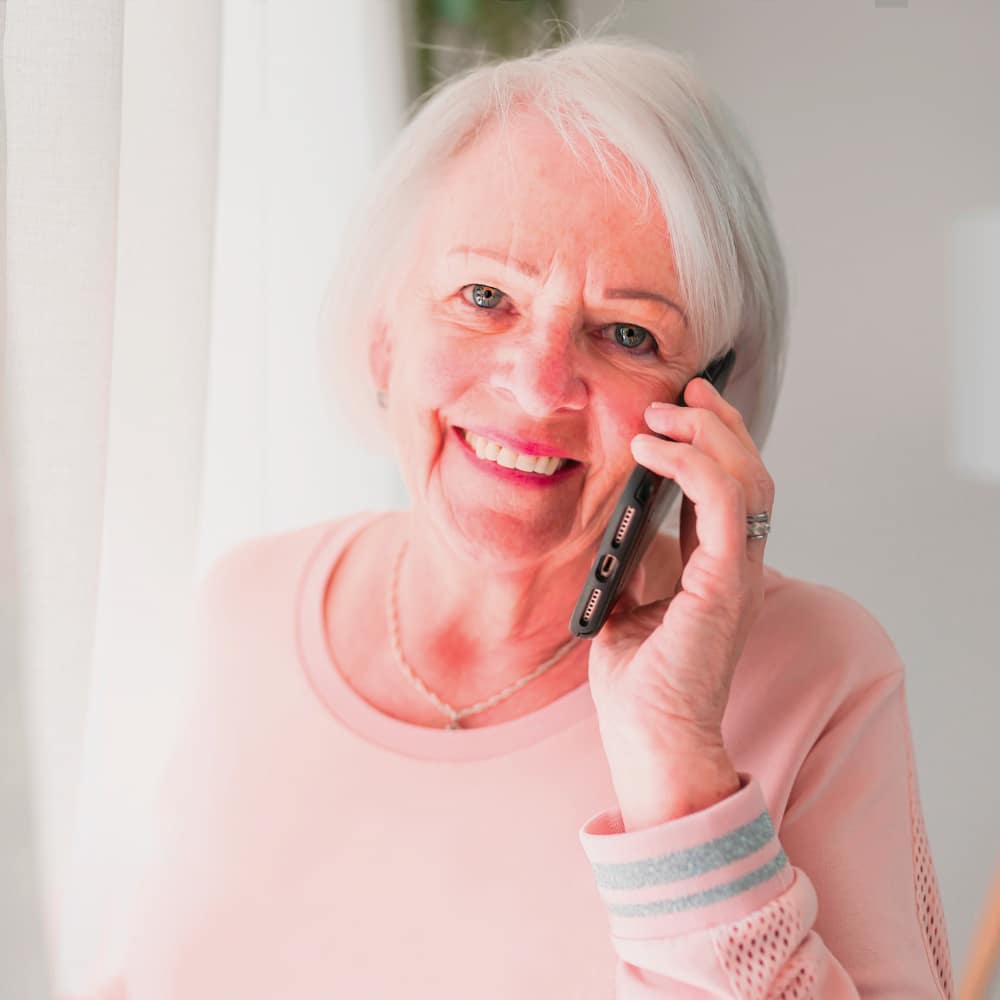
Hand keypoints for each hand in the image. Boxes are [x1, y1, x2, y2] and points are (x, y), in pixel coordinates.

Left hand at [586, 377, 773, 824]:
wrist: (651, 745)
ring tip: (662, 414)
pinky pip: (725, 504)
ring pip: (747, 479)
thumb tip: (617, 531)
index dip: (711, 442)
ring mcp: (738, 575)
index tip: (679, 406)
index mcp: (717, 571)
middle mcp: (737, 567)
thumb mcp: (630, 609)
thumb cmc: (639, 690)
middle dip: (717, 423)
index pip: (728, 490)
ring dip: (707, 434)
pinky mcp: (725, 585)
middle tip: (678, 394)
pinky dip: (693, 464)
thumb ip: (636, 568)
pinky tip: (651, 450)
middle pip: (749, 473)